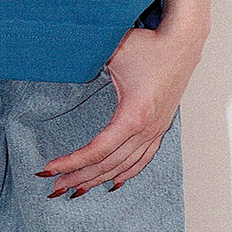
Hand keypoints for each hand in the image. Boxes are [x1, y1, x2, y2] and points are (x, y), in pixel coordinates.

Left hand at [38, 24, 202, 196]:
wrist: (182, 43)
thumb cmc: (148, 46)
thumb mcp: (112, 54)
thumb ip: (86, 63)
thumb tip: (60, 66)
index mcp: (133, 116)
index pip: (96, 151)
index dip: (71, 162)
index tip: (49, 169)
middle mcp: (146, 129)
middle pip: (108, 165)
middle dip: (79, 177)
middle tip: (54, 186)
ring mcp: (155, 131)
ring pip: (124, 166)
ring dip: (99, 179)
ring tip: (76, 189)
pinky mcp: (160, 127)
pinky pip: (142, 159)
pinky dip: (126, 173)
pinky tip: (113, 182)